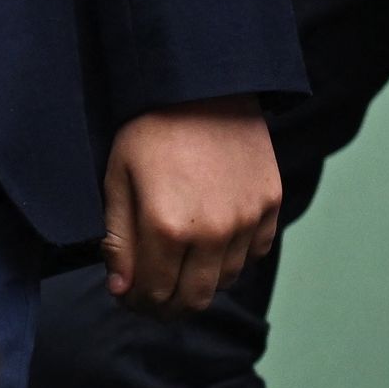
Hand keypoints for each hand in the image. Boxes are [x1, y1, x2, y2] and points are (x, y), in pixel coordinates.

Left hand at [99, 103, 281, 312]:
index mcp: (167, 226)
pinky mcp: (269, 206)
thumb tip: (121, 289)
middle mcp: (212, 232)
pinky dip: (232, 257)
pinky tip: (211, 240)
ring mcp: (246, 221)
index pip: (155, 294)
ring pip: (224, 281)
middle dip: (168, 305)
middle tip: (153, 293)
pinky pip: (253, 254)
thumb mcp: (118, 176)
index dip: (138, 302)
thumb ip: (118, 239)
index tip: (129, 295)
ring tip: (179, 263)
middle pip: (193, 299)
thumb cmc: (151, 126)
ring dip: (200, 281)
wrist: (203, 83)